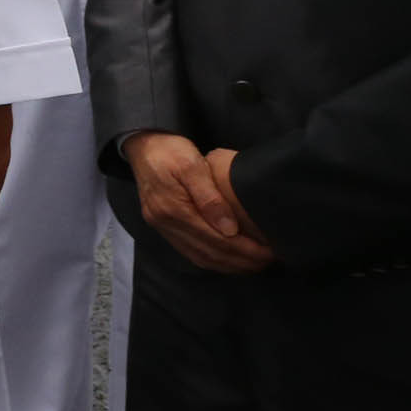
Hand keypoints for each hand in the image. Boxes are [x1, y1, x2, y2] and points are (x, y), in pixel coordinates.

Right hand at [123, 132, 273, 273]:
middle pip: (208, 253)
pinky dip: (212, 260)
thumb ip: (210, 198)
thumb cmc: (171, 150)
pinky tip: (228, 260)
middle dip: (240, 262)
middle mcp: (165, 223)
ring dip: (227, 265)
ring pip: (199, 257)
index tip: (267, 252)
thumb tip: (229, 230)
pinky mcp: (163, 227)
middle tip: (266, 261)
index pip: (215, 240)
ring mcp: (162, 227)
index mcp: (173, 209)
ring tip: (252, 264)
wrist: (143, 145)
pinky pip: (190, 252)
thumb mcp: (192, 165)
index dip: (243, 250)